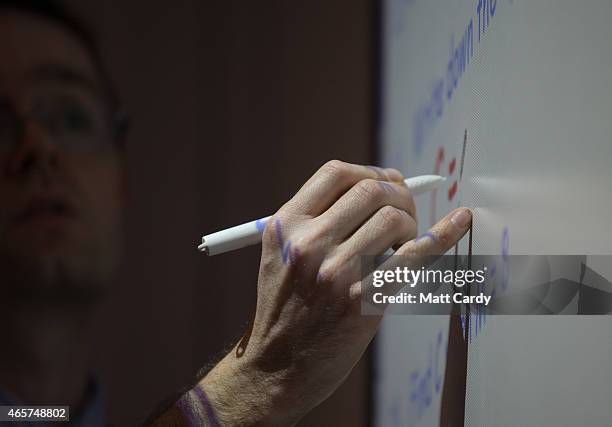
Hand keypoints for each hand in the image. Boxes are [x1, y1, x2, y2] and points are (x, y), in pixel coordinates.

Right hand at [200, 160, 471, 425]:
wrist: (277, 367)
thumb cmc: (284, 308)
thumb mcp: (280, 255)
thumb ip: (315, 221)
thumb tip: (379, 187)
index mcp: (285, 226)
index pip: (336, 173)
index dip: (371, 171)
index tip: (387, 182)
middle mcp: (307, 243)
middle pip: (371, 189)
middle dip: (398, 194)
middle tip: (404, 212)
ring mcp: (335, 272)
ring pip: (394, 218)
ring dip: (410, 223)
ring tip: (403, 242)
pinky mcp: (363, 301)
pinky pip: (414, 256)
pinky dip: (443, 235)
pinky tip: (460, 221)